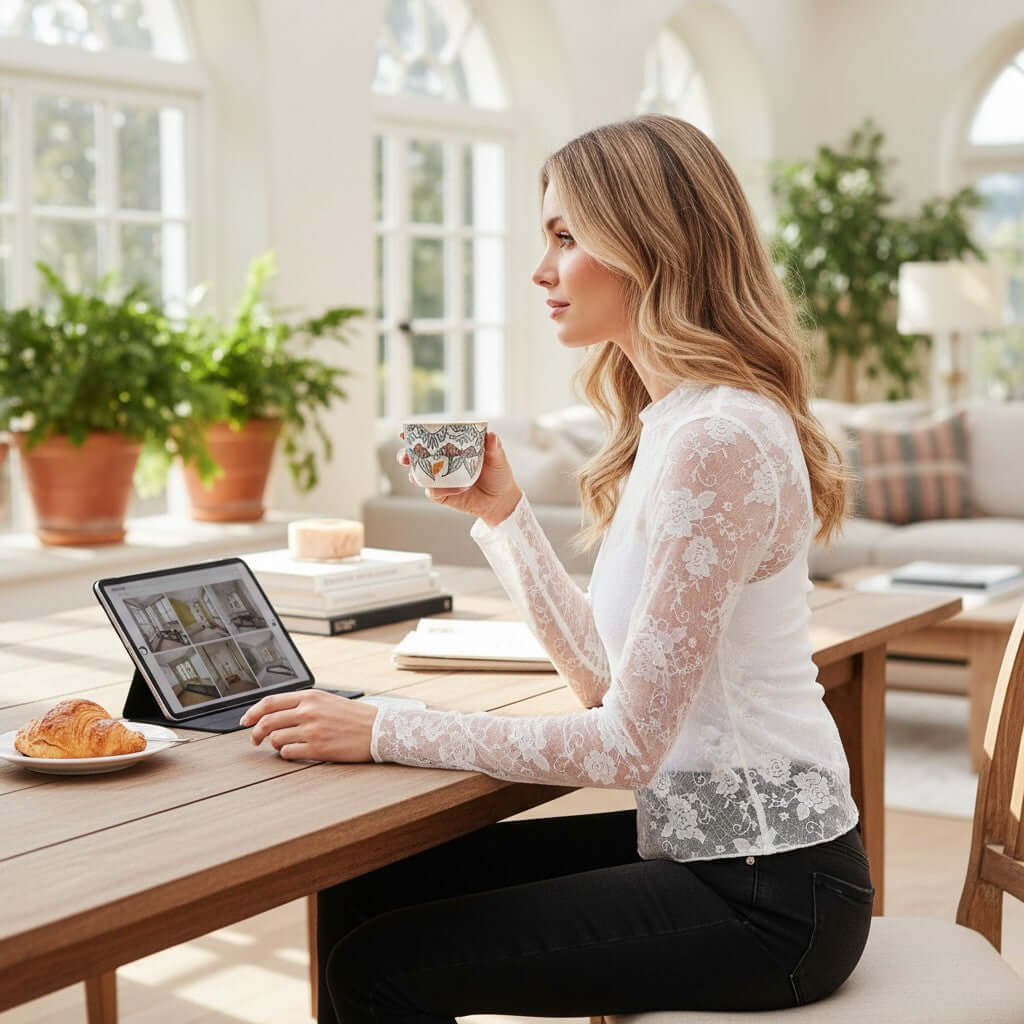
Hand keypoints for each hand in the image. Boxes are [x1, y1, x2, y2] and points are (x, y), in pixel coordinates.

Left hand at [239, 690, 377, 761]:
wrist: (377, 729)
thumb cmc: (353, 716)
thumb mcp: (326, 701)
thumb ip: (301, 704)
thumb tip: (274, 714)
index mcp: (310, 696)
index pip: (270, 702)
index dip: (252, 712)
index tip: (245, 721)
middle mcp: (308, 711)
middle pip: (267, 721)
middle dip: (255, 732)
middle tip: (254, 739)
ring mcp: (312, 730)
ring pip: (275, 739)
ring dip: (274, 744)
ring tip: (284, 744)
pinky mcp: (318, 748)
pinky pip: (288, 753)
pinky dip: (287, 754)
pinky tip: (295, 751)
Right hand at [398, 430, 522, 527]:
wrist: (500, 501)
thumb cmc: (498, 475)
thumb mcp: (498, 459)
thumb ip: (493, 447)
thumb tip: (491, 435)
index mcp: (451, 448)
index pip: (430, 438)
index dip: (415, 434)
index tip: (405, 432)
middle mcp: (441, 462)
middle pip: (416, 456)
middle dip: (406, 454)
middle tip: (404, 456)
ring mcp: (439, 479)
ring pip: (418, 475)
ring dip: (414, 473)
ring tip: (415, 473)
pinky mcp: (441, 495)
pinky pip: (432, 492)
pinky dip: (437, 490)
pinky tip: (450, 489)